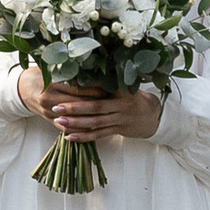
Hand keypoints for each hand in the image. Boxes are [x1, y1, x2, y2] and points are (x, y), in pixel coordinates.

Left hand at [17, 70, 162, 141]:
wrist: (153, 115)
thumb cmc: (132, 97)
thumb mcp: (124, 85)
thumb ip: (106, 81)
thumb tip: (80, 73)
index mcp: (120, 88)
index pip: (98, 86)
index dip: (81, 86)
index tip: (64, 84)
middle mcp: (121, 103)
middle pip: (95, 106)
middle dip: (74, 107)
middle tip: (56, 106)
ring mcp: (120, 118)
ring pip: (95, 122)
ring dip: (76, 122)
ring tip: (58, 121)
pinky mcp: (119, 130)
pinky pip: (99, 134)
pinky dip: (84, 137)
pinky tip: (69, 137)